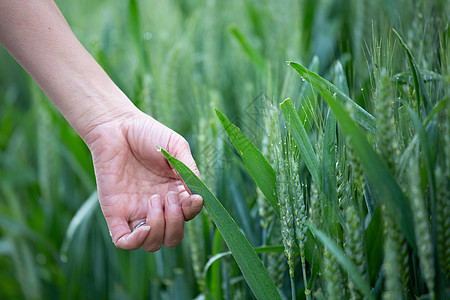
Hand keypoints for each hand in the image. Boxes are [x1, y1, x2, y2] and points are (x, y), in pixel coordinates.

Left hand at [86, 109, 202, 251]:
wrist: (115, 125)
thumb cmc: (147, 133)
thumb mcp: (176, 147)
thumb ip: (189, 170)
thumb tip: (197, 196)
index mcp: (174, 192)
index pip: (188, 216)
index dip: (192, 211)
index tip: (191, 197)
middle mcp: (157, 206)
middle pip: (173, 236)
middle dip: (175, 223)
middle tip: (167, 196)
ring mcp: (136, 211)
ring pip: (153, 243)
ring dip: (159, 228)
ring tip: (153, 199)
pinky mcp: (115, 212)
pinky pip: (124, 241)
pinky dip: (136, 242)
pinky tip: (143, 227)